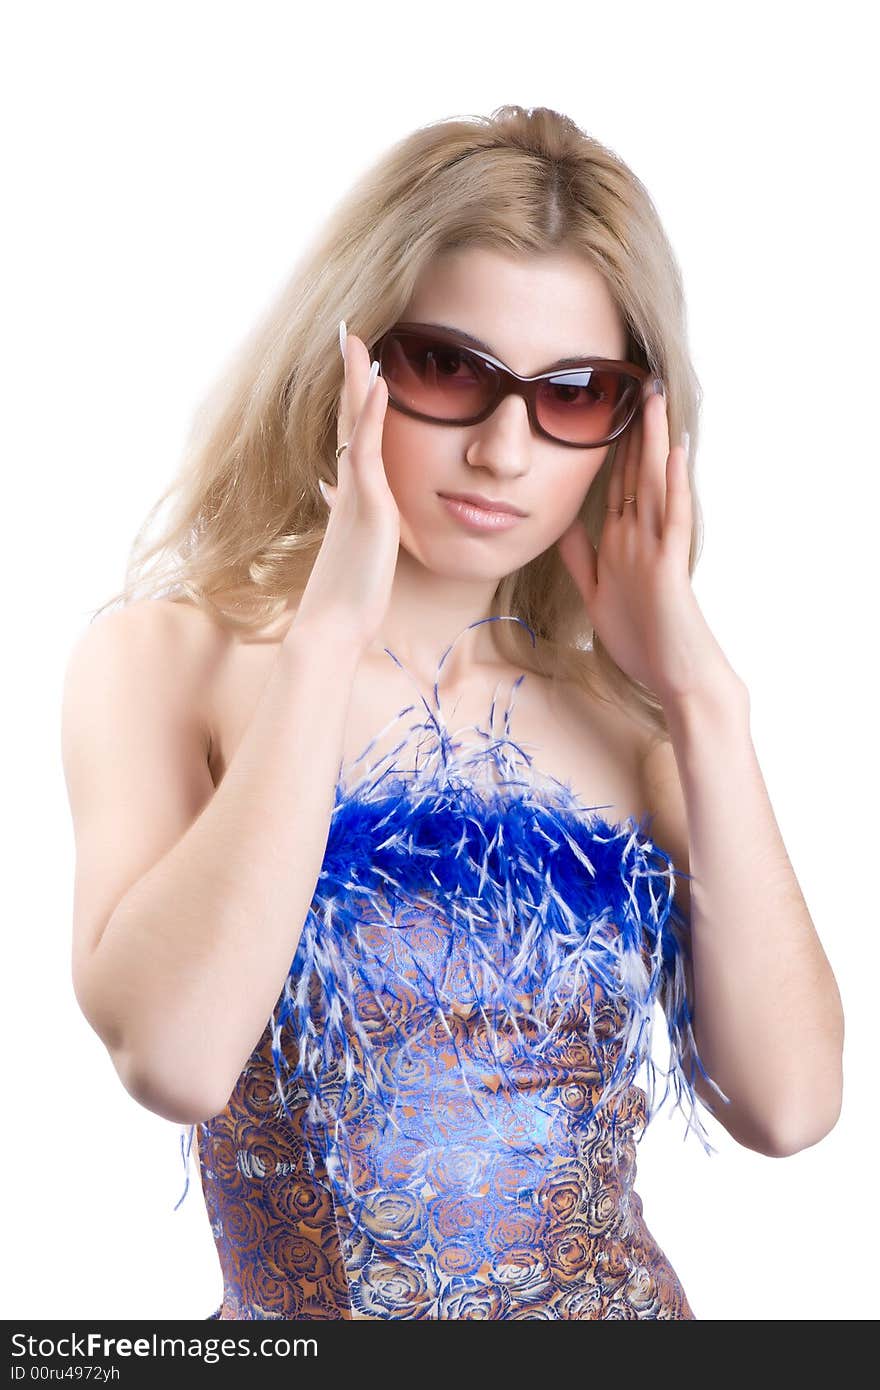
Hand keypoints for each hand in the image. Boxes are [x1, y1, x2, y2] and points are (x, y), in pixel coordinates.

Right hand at [288, 325, 399, 651]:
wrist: (332, 623)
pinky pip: (366, 450)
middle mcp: (349, 487)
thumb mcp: (363, 554)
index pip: (353, 437)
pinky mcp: (366, 504)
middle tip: (350, 336)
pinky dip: (370, 414)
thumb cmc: (348, 597)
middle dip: (350, 377)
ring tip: (357, 341)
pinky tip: (376, 383)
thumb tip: (353, 515)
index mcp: (352, 497)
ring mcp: (355, 493)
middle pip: (348, 419)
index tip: (359, 367)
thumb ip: (359, 527)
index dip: (356, 401)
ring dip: (356, 380)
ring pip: (353, 425)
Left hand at [555, 385, 742, 707]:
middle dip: (636, 430)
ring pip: (655, 486)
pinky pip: (673, 520)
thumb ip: (581, 557)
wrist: (677, 676)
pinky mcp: (671, 567)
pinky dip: (673, 487)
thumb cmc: (643, 639)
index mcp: (622, 542)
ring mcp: (658, 549)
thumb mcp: (597, 592)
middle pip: (636, 473)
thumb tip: (562, 522)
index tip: (608, 408)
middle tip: (639, 383)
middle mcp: (642, 537)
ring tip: (656, 401)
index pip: (615, 484)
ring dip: (656, 443)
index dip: (612, 446)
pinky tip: (672, 456)